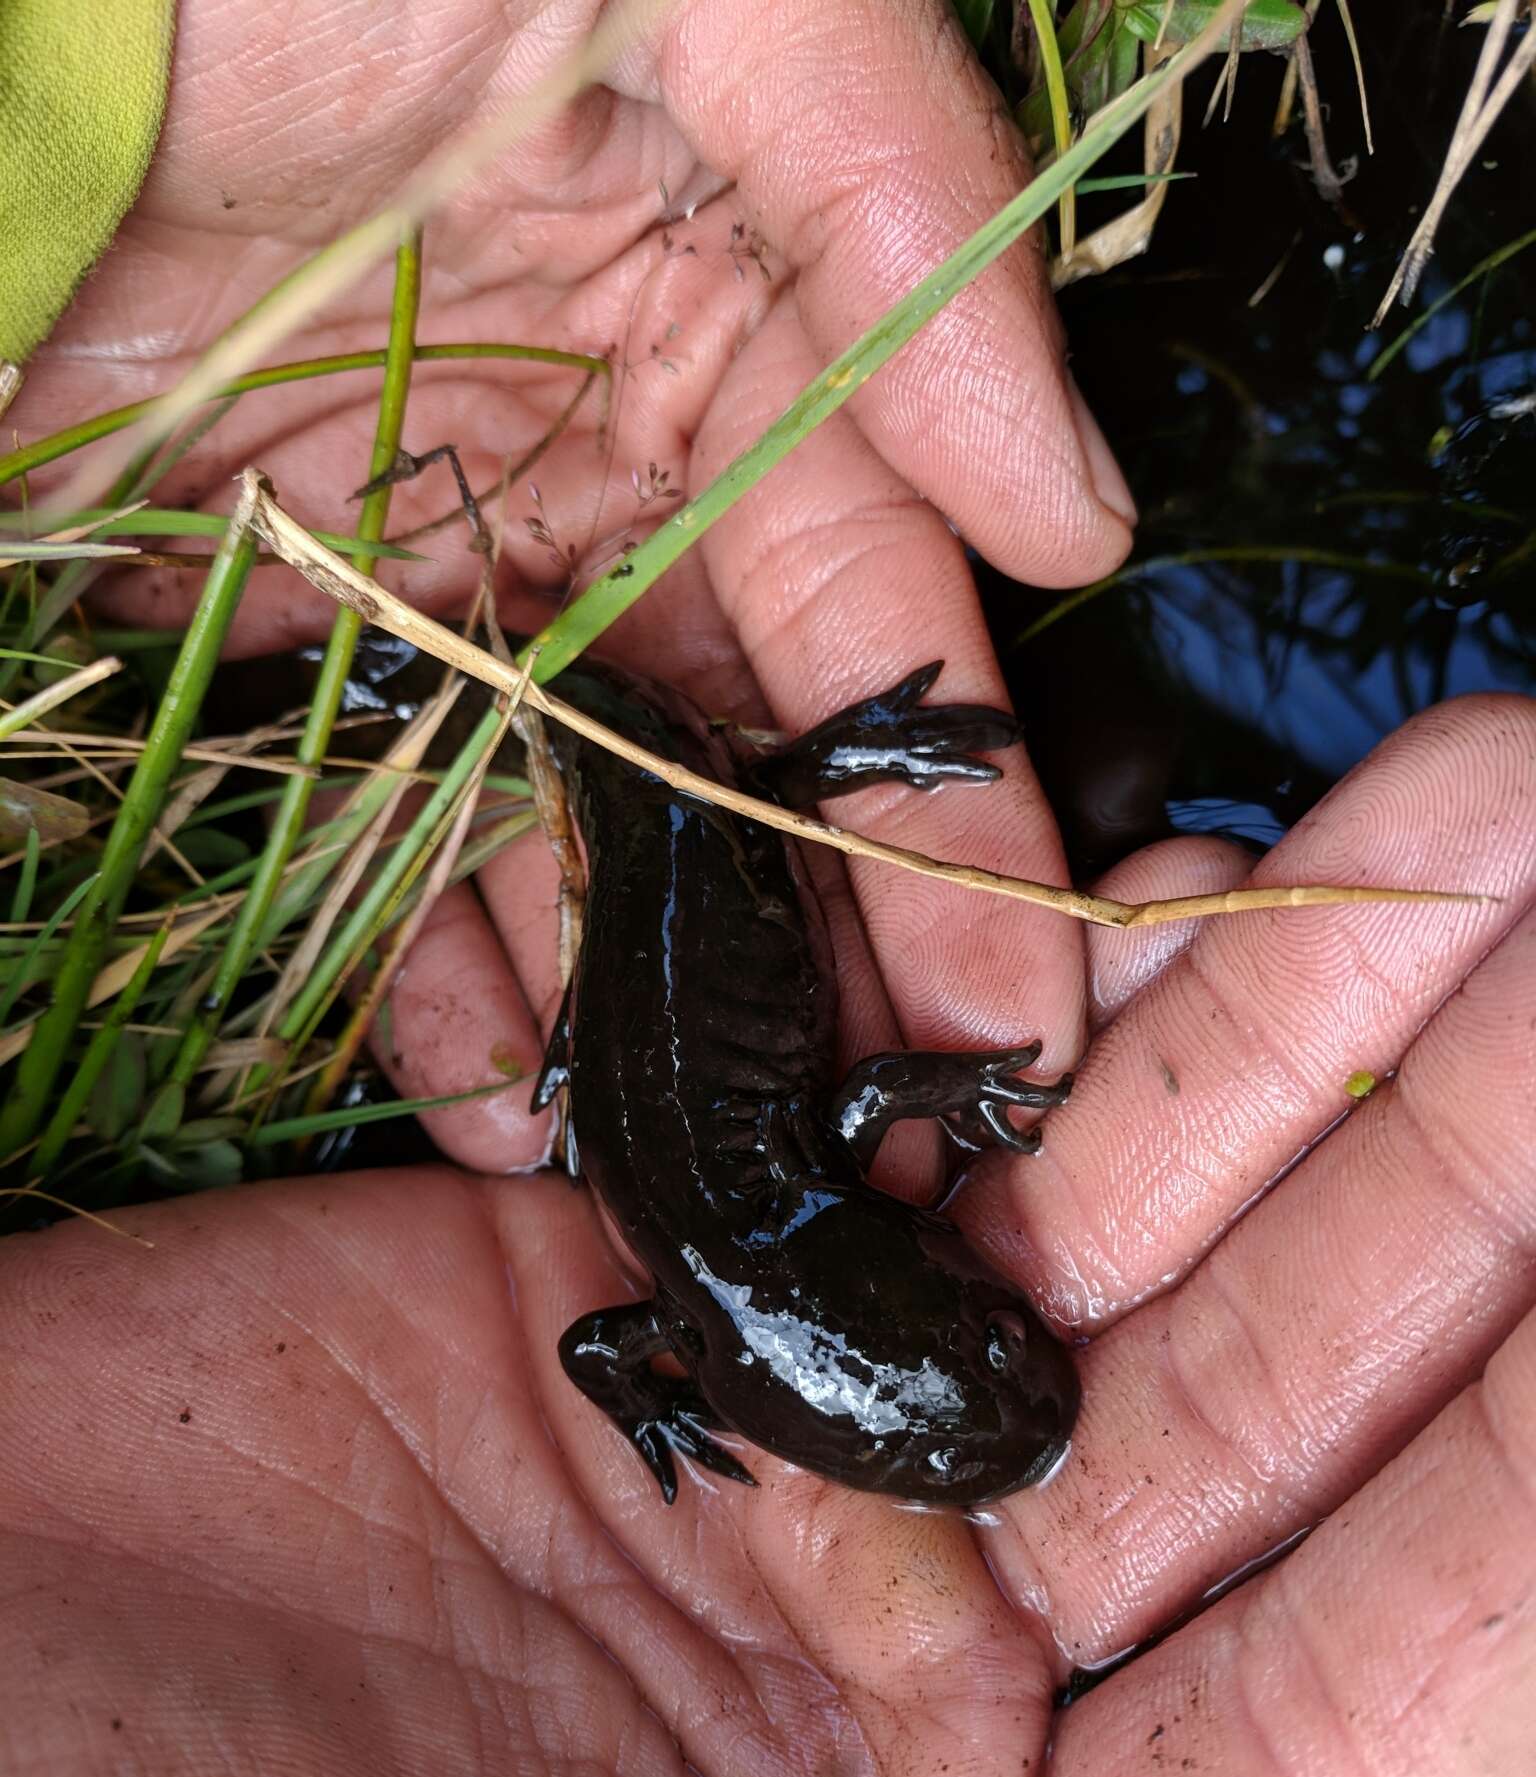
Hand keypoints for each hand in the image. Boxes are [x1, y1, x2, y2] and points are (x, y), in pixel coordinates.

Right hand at [5, 696, 1531, 1776]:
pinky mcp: (625, 1284)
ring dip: (1305, 1040)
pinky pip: (873, 1121)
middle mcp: (921, 1704)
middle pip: (1277, 1413)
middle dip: (1468, 1173)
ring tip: (1480, 820)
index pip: (1371, 1719)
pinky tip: (1178, 885)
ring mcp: (784, 1464)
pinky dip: (1024, 1005)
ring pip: (1108, 1227)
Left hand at [12, 0, 1136, 1165]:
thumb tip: (1078, 513)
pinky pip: (394, 837)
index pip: (883, 625)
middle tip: (878, 1154)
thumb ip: (903, 229)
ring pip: (580, 838)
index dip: (955, 825)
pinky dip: (447, 977)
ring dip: (640, 1010)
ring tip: (692, 1170)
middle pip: (746, 770)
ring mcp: (449, 577)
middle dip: (819, 966)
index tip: (1015, 1011)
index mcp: (735, 341)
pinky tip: (506, 1102)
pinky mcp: (291, 638)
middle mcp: (610, 484)